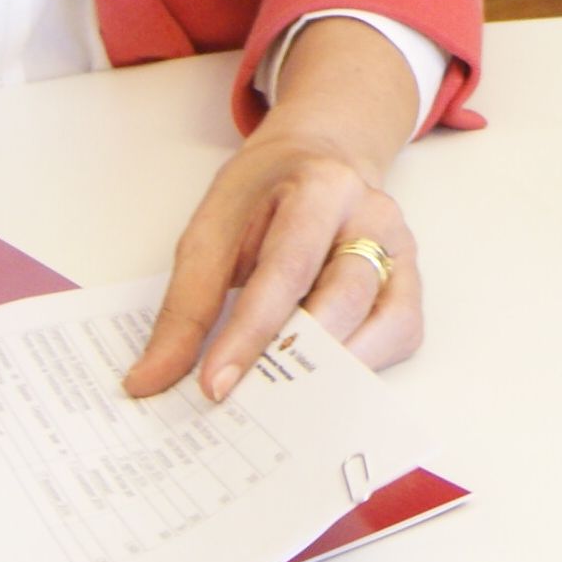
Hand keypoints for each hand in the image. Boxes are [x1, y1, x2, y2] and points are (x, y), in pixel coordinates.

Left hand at [127, 15, 422, 403]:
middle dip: (297, 356)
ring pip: (383, 322)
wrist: (320, 158)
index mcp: (320, 187)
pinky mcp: (410, 280)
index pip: (285, 270)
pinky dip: (364, 364)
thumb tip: (151, 381)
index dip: (249, 333)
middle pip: (344, 297)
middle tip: (249, 402)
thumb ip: (185, 307)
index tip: (215, 386)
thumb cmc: (264, 195)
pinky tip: (323, 374)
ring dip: (333, 368)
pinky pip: (400, 333)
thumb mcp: (210, 229)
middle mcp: (373, 214)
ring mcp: (400, 248)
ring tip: (282, 398)